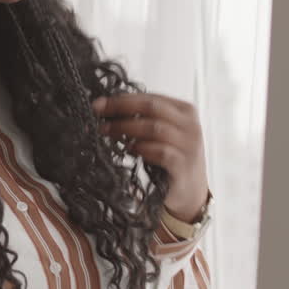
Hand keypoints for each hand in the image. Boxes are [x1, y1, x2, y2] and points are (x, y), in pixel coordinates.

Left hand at [92, 93, 209, 222]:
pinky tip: (128, 150)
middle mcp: (190, 125)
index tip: (98, 104)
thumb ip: (142, 119)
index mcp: (185, 111)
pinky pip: (161, 152)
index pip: (151, 97)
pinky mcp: (183, 166)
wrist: (190, 192)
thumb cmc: (170, 157)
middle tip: (97, 113)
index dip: (122, 99)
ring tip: (106, 131)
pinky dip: (142, 149)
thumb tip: (106, 108)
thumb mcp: (160, 134)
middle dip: (121, 108)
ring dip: (126, 128)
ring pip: (155, 128)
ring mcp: (189, 146)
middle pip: (152, 108)